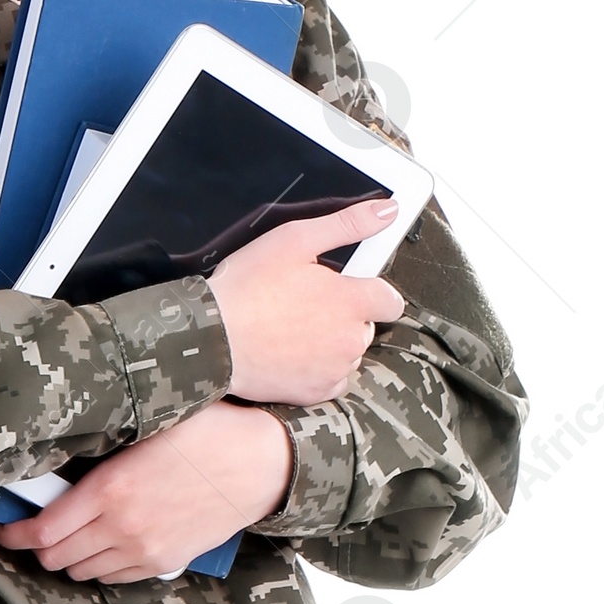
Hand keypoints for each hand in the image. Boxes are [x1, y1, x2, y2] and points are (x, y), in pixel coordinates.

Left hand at [0, 402, 294, 582]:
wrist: (260, 463)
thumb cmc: (205, 431)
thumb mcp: (144, 424)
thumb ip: (98, 441)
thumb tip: (52, 447)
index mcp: (109, 490)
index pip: (39, 531)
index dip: (9, 533)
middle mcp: (122, 528)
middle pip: (55, 558)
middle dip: (33, 546)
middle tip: (27, 526)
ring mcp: (145, 551)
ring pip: (82, 572)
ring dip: (66, 557)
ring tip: (64, 534)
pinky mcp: (165, 562)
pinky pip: (113, 578)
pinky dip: (96, 566)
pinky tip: (98, 544)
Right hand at [207, 196, 404, 401]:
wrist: (211, 339)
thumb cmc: (248, 287)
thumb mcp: (296, 240)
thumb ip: (347, 225)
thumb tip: (388, 211)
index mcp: (353, 301)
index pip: (391, 300)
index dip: (371, 290)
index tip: (347, 287)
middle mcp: (352, 339)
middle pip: (366, 326)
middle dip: (345, 315)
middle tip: (305, 303)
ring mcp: (334, 369)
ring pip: (348, 353)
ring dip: (332, 342)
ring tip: (292, 329)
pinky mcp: (315, 393)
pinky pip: (331, 380)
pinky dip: (318, 369)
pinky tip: (291, 354)